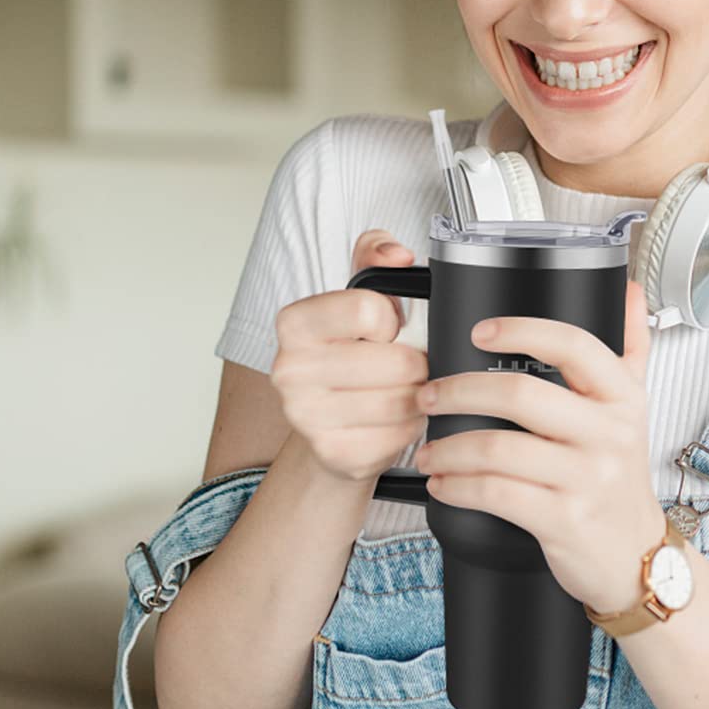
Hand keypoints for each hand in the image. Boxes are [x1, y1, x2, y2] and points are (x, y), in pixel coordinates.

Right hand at [269, 229, 427, 484]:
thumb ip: (376, 255)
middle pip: (395, 361)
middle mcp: (289, 370)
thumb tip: (397, 254)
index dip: (391, 320)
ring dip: (418, 395)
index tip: (383, 330)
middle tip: (409, 366)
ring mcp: (306, 416)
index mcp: (296, 323)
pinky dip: (411, 427)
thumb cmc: (350, 354)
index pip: (370, 309)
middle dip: (416, 363)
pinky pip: (399, 435)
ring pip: (402, 400)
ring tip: (406, 390)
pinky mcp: (332, 453)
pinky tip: (397, 419)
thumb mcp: (359, 295)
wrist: (327, 425)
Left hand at [413, 280, 665, 614]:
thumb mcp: (633, 409)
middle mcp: (609, 434)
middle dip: (459, 391)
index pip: (574, 345)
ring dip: (449, 448)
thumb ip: (630, 347)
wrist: (634, 556)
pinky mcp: (564, 520)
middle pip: (521, 394)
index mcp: (621, 398)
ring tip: (427, 449)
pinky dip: (458, 488)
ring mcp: (587, 479)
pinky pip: (496, 494)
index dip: (522, 330)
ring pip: (499, 449)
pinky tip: (444, 485)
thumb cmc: (620, 480)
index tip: (480, 331)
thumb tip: (629, 290)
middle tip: (429, 395)